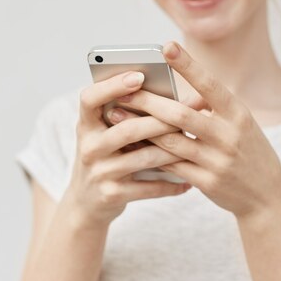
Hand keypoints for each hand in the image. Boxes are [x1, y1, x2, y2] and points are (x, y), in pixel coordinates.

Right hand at [63, 70, 192, 229]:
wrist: (85, 203)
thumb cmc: (105, 157)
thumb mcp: (104, 134)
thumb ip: (125, 116)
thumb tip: (171, 95)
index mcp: (86, 125)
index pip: (90, 98)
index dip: (112, 86)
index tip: (139, 76)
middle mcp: (89, 147)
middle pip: (127, 129)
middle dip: (161, 121)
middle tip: (188, 112)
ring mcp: (99, 172)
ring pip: (143, 158)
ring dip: (172, 151)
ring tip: (195, 144)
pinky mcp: (111, 194)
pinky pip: (148, 187)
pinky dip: (171, 184)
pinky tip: (188, 181)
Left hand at [107, 41, 280, 218]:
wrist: (268, 195)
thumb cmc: (248, 150)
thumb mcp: (239, 124)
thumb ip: (210, 108)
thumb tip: (171, 91)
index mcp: (238, 113)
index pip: (210, 84)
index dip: (188, 65)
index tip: (166, 47)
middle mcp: (229, 135)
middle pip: (181, 115)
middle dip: (148, 102)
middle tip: (122, 90)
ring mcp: (218, 161)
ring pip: (170, 141)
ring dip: (139, 128)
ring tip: (115, 116)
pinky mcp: (207, 183)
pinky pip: (171, 166)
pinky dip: (148, 153)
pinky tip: (129, 144)